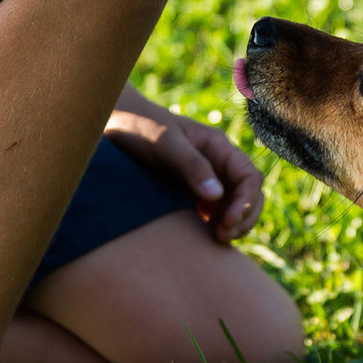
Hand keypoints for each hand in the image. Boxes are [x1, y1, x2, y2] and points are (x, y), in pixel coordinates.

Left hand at [104, 109, 263, 242]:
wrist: (113, 123)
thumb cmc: (140, 126)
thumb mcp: (165, 142)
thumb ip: (192, 166)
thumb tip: (216, 196)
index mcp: (218, 147)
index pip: (249, 177)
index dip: (246, 201)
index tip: (229, 221)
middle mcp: (217, 163)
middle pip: (249, 193)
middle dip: (244, 217)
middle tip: (224, 237)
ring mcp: (206, 178)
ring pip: (234, 205)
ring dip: (233, 224)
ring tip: (217, 239)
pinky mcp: (191, 191)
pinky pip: (214, 212)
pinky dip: (216, 225)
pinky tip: (204, 236)